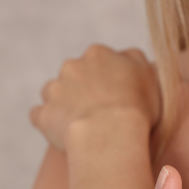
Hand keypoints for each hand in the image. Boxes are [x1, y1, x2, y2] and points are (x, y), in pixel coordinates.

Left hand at [30, 44, 159, 150]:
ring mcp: (54, 89)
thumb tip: (126, 56)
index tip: (114, 97)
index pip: (97, 61)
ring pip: (54, 93)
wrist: (110, 134)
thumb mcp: (149, 75)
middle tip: (99, 113)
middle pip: (74, 75)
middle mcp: (72, 66)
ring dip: (63, 104)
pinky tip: (62, 133)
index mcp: (97, 54)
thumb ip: (135, 59)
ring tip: (80, 124)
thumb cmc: (136, 107)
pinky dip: (48, 122)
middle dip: (82, 90)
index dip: (105, 80)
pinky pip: (40, 115)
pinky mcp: (43, 114)